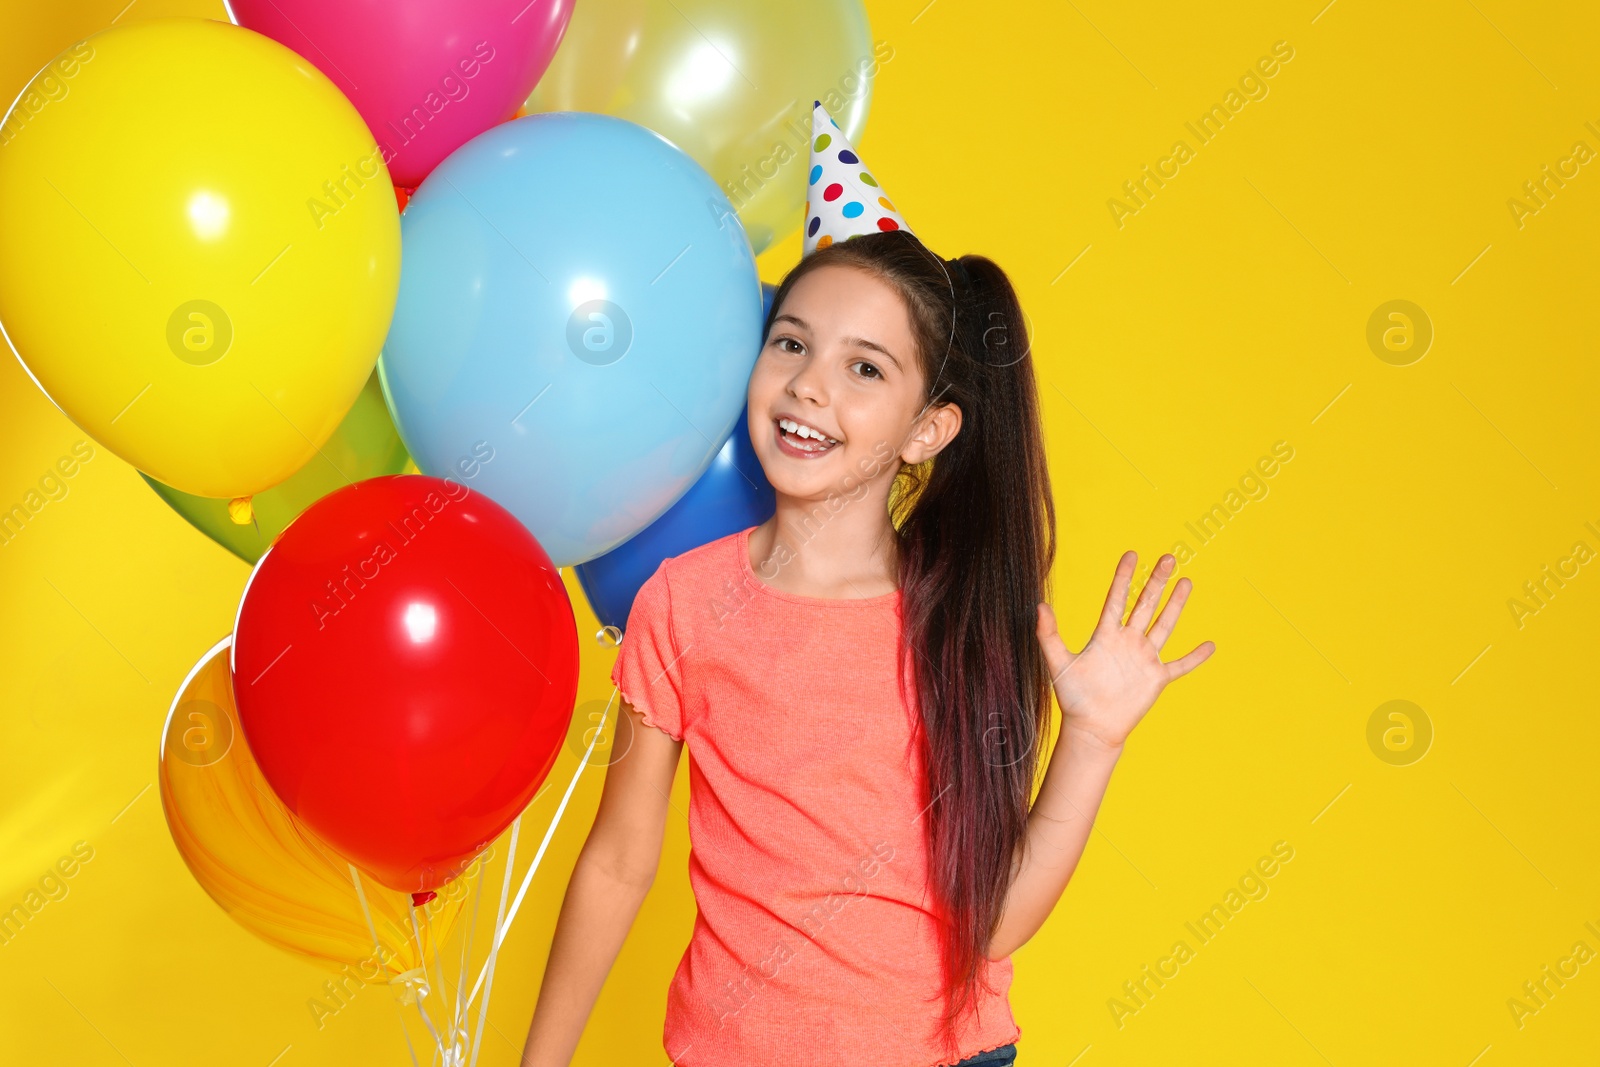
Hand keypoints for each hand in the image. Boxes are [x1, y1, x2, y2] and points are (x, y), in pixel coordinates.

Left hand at [1036, 551, 1213, 753]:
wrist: (1091, 728)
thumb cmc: (1073, 697)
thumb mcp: (1058, 663)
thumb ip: (1048, 635)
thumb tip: (1039, 605)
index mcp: (1105, 635)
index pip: (1117, 599)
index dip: (1123, 577)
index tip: (1131, 555)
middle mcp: (1127, 641)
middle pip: (1145, 605)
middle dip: (1156, 581)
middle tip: (1168, 557)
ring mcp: (1144, 658)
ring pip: (1164, 625)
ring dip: (1176, 605)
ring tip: (1186, 581)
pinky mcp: (1156, 679)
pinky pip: (1180, 666)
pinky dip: (1195, 657)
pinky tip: (1210, 645)